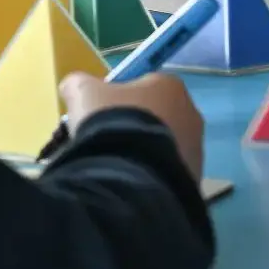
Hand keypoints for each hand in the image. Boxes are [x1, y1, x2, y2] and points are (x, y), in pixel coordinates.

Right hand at [60, 71, 204, 180]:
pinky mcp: (194, 178)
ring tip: (116, 167)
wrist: (131, 175)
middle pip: (156, 116)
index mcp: (170, 85)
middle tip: (105, 143)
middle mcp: (191, 113)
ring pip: (163, 147)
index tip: (101, 115)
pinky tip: (131, 183)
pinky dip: (151, 176)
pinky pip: (167, 172)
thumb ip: (78, 85)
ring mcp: (196, 148)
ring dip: (143, 153)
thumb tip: (73, 87)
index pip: (143, 85)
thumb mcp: (83, 94)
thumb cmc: (111, 123)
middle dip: (133, 127)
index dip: (119, 99)